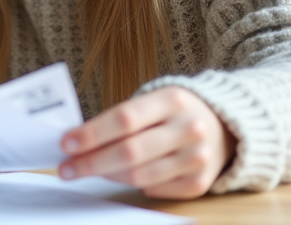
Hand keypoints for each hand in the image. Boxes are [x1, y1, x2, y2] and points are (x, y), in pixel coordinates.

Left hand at [57, 87, 236, 198]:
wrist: (224, 126)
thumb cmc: (174, 112)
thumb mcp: (153, 101)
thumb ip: (122, 118)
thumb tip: (79, 140)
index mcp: (173, 100)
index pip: (125, 119)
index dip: (92, 133)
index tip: (66, 143)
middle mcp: (189, 129)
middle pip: (130, 152)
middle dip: (91, 162)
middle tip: (66, 167)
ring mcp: (197, 158)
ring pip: (140, 176)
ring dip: (107, 175)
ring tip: (88, 170)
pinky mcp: (200, 182)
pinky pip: (155, 190)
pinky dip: (134, 185)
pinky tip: (124, 176)